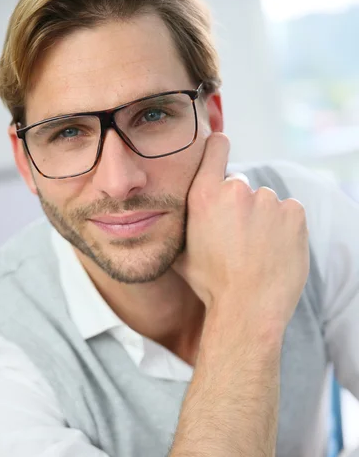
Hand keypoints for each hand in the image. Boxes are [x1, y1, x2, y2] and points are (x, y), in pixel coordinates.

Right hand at [173, 133, 309, 331]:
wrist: (247, 309)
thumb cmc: (211, 286)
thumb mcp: (180, 256)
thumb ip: (178, 230)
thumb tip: (162, 222)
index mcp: (204, 195)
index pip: (216, 147)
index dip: (220, 147)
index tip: (222, 149)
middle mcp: (236, 190)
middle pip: (240, 186)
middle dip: (239, 205)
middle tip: (238, 237)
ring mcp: (268, 200)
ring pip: (266, 202)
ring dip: (263, 219)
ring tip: (257, 250)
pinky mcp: (294, 213)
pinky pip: (289, 213)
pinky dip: (284, 227)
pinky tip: (274, 250)